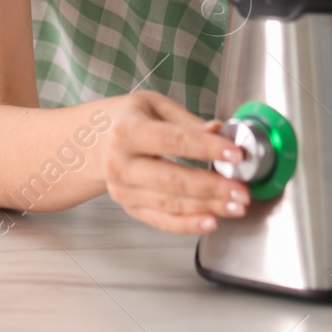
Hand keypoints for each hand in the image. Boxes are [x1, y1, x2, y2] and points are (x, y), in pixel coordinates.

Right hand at [92, 92, 249, 234]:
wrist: (90, 142)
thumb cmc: (125, 120)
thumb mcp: (153, 106)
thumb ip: (187, 121)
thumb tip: (219, 131)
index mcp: (128, 130)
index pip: (174, 140)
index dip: (206, 148)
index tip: (235, 154)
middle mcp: (121, 163)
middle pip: (172, 179)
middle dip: (212, 187)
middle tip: (241, 190)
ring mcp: (123, 190)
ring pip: (170, 204)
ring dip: (207, 207)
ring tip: (236, 206)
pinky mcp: (130, 207)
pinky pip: (161, 221)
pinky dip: (188, 225)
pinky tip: (211, 221)